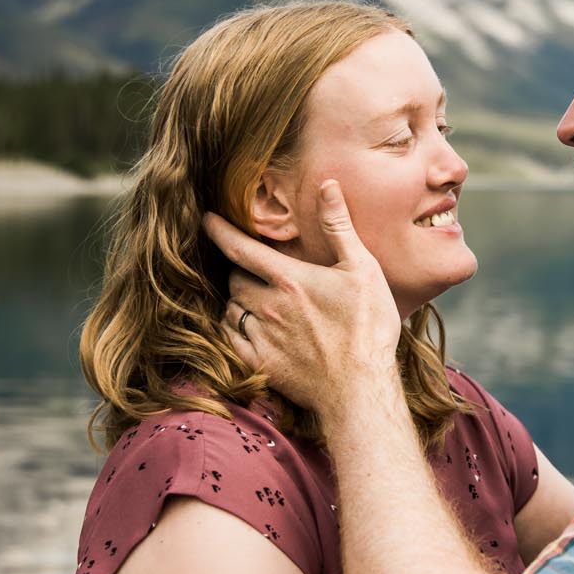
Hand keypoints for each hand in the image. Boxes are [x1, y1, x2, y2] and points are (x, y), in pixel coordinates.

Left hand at [203, 180, 403, 417]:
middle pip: (234, 279)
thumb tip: (328, 185)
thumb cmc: (368, 328)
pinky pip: (228, 339)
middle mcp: (268, 306)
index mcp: (290, 279)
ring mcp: (261, 336)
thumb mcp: (363, 269)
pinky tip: (247, 328)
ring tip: (255, 301)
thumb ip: (339, 226)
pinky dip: (231, 328)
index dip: (219, 231)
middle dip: (240, 272)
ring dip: (237, 301)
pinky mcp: (259, 364)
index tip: (206, 220)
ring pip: (230, 308)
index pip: (241, 248)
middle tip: (255, 273)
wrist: (362, 388)